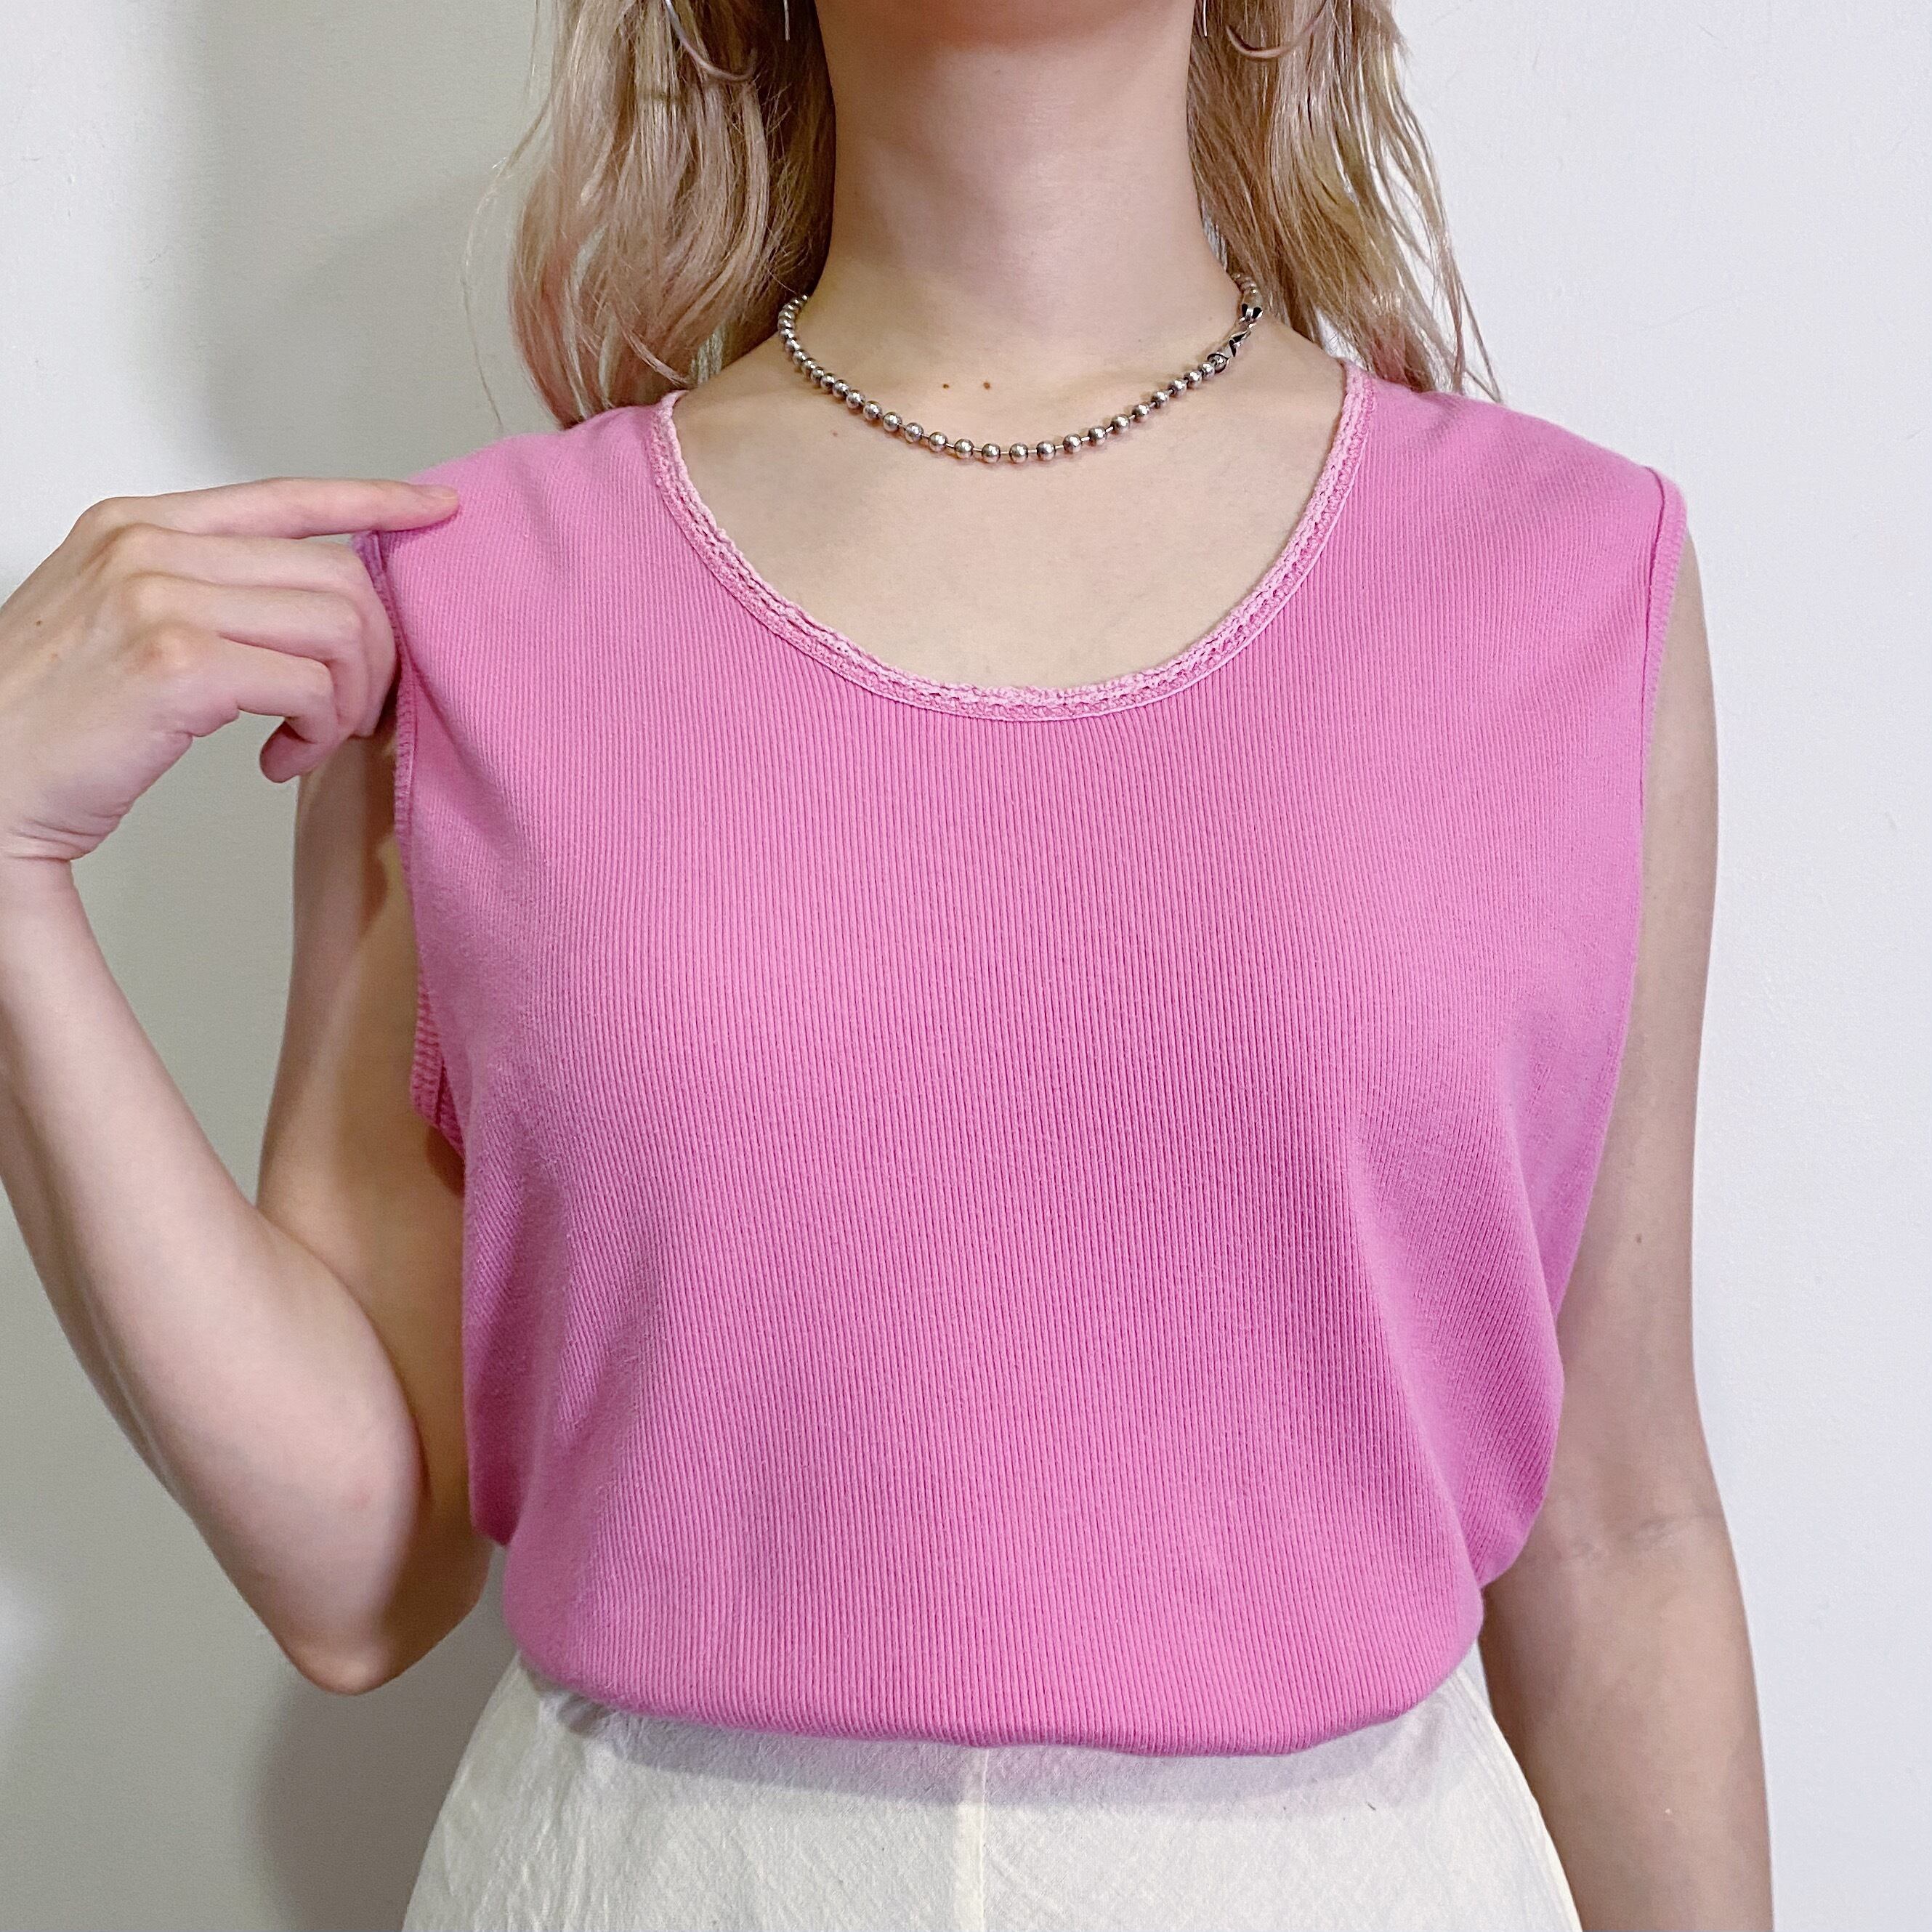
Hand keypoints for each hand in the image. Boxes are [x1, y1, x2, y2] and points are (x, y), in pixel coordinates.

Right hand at [0, 476, 459, 873]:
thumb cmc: (49, 718)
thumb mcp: (116, 619)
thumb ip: (199, 588)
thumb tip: (306, 595)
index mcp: (137, 524)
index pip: (286, 497)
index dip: (373, 502)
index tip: (433, 514)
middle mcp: (149, 545)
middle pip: (337, 573)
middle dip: (371, 651)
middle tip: (348, 711)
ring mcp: (160, 598)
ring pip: (338, 627)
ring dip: (348, 699)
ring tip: (310, 739)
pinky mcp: (178, 663)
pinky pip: (312, 685)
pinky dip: (318, 731)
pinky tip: (280, 760)